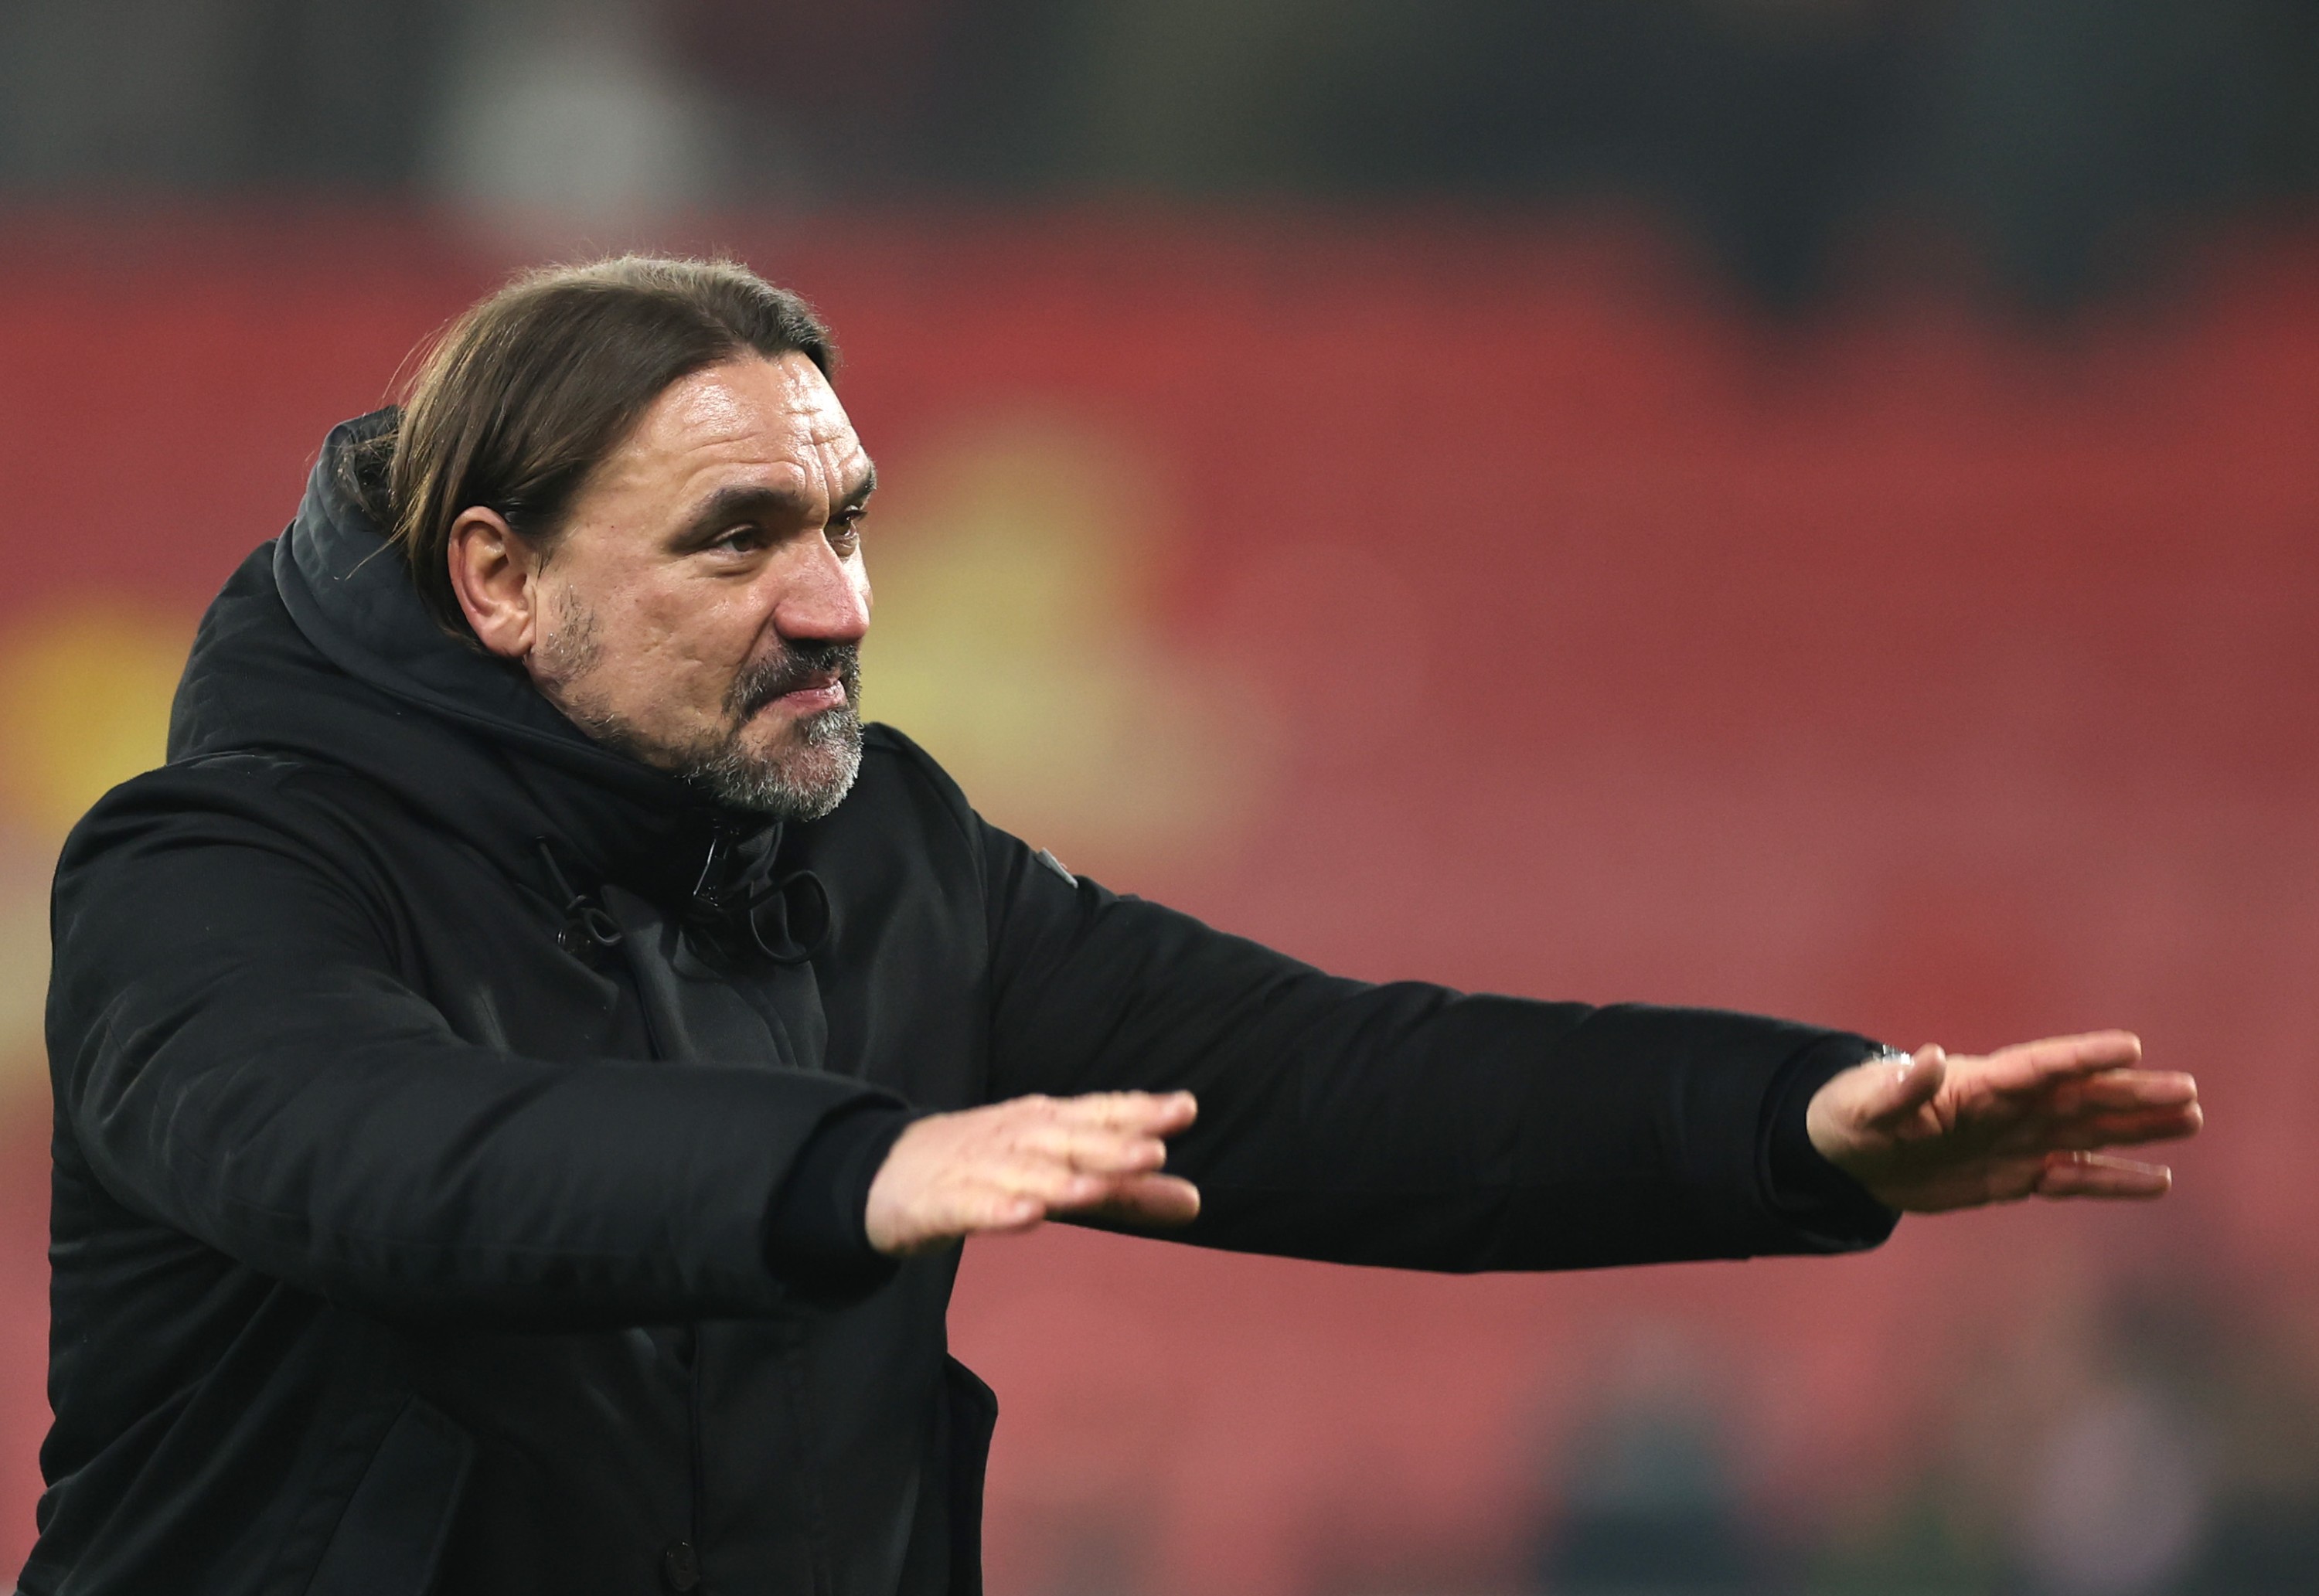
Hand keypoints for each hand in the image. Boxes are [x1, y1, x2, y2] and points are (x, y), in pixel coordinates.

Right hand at [865, 1091, 1199, 1255]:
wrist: (885, 1171)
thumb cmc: (988, 1167)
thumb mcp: (1061, 1174)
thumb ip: (1127, 1191)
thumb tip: (1195, 1202)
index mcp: (1047, 1126)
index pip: (1098, 1114)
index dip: (1138, 1111)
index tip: (1184, 1109)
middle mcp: (1016, 1138)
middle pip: (1068, 1141)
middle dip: (1110, 1145)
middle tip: (1155, 1150)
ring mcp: (977, 1168)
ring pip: (1025, 1173)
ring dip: (1061, 1178)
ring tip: (1098, 1188)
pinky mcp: (941, 1202)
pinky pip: (972, 1207)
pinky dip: (998, 1209)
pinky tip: (1026, 1216)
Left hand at [1806, 1030, 2200, 1212]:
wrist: (1852, 1152)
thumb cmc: (1857, 1113)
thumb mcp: (1871, 1103)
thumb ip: (1904, 1088)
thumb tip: (1927, 1056)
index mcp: (1978, 1084)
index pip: (2039, 1065)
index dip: (2082, 1056)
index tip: (2130, 1046)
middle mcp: (2010, 1108)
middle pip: (2080, 1097)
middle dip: (2132, 1095)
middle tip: (2189, 1092)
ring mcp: (2018, 1140)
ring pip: (2089, 1132)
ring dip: (2138, 1129)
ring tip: (2191, 1120)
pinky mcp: (2017, 1174)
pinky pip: (2074, 1177)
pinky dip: (2112, 1180)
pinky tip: (2158, 1182)